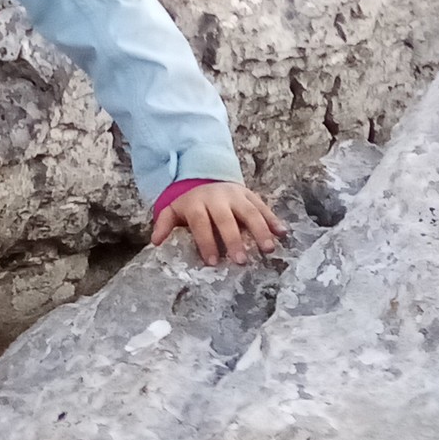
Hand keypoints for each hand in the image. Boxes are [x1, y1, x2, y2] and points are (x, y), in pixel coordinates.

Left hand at [153, 181, 283, 265]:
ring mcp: (235, 195)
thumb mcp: (174, 210)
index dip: (206, 242)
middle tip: (241, 261)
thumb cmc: (191, 204)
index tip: (213, 262)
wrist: (205, 176)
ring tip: (268, 249)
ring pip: (249, 211)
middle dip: (233, 240)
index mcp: (196, 203)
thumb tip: (156, 242)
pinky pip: (263, 206)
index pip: (201, 223)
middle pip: (226, 218)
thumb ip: (165, 224)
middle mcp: (217, 198)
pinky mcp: (249, 194)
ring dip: (260, 230)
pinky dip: (273, 219)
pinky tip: (282, 233)